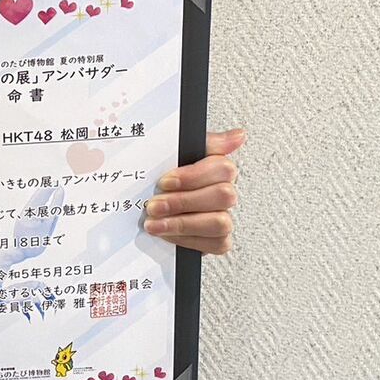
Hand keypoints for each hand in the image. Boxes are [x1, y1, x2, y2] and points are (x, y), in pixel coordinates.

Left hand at [143, 128, 243, 254]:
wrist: (140, 202)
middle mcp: (223, 191)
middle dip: (183, 202)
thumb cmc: (159, 174)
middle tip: (154, 205)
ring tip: (154, 223)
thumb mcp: (174, 150)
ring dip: (183, 224)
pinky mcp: (217, 239)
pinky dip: (187, 240)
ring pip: (221, 222)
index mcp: (215, 167)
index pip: (223, 168)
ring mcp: (223, 216)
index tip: (164, 181)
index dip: (193, 176)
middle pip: (223, 196)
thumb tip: (239, 135)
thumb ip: (205, 141)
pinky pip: (216, 244)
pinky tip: (166, 234)